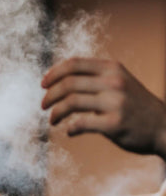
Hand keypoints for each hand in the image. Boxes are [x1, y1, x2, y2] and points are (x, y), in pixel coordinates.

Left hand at [41, 57, 165, 156]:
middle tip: (43, 106)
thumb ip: (95, 78)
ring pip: (71, 102)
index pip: (74, 64)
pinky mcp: (114, 124)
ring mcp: (115, 102)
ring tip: (52, 120)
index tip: (43, 84)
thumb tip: (59, 80)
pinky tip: (70, 131)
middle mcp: (114, 82)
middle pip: (68, 83)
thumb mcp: (119, 82)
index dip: (53, 73)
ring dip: (55, 112)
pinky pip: (81, 124)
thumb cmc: (134, 106)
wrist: (164, 126)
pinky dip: (70, 128)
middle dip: (49, 95)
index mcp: (112, 69)